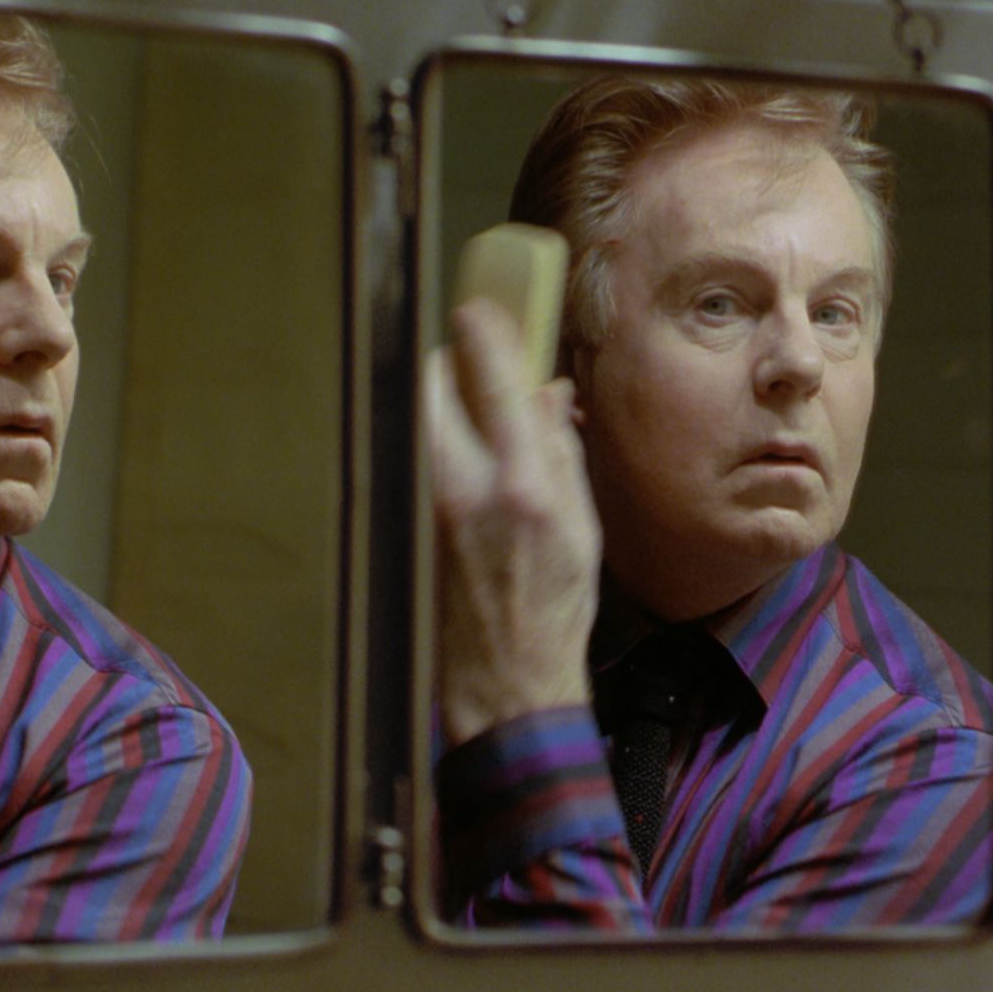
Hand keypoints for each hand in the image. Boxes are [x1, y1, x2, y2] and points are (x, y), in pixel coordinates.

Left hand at [427, 299, 600, 745]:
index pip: (495, 379)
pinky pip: (420, 455)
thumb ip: (559, 452)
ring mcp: (431, 506)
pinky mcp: (411, 522)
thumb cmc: (554, 609)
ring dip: (440, 401)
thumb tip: (547, 395)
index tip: (485, 311)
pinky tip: (467, 460)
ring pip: (418, 418)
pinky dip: (439, 440)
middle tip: (473, 362)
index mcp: (524, 486)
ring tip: (475, 414)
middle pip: (432, 386)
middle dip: (449, 362)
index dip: (486, 331)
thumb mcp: (581, 526)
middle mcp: (469, 489)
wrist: (506, 680)